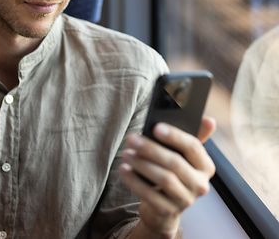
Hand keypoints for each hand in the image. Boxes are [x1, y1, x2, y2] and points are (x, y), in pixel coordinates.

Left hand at [119, 117, 215, 237]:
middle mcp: (200, 185)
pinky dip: (135, 181)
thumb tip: (208, 120)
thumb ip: (194, 136)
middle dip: (151, 149)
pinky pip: (150, 196)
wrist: (164, 208)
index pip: (193, 147)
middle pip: (175, 163)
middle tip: (132, 139)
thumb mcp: (183, 155)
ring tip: (126, 154)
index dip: (174, 136)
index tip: (156, 127)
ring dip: (142, 164)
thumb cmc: (173, 172)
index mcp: (206, 166)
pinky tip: (124, 170)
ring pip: (164, 179)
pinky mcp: (169, 212)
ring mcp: (186, 200)